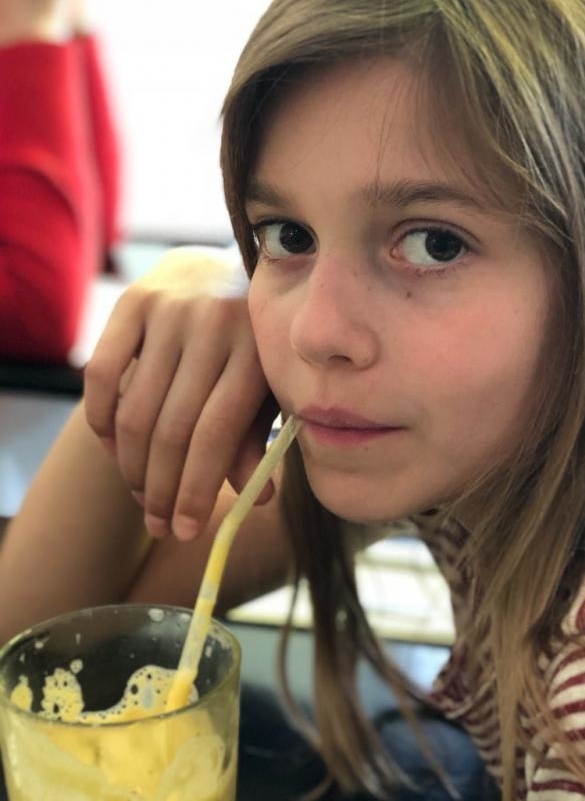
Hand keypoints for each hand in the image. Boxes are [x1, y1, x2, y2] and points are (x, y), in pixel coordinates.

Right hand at [84, 248, 272, 541]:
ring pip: (134, 410)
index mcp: (256, 349)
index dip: (197, 490)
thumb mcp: (268, 388)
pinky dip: (101, 421)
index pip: (217, 434)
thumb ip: (257, 437)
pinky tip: (112, 449)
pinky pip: (101, 375)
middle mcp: (213, 324)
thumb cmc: (254, 345)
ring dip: (132, 467)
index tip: (187, 531)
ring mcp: (170, 309)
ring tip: (143, 497)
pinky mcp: (133, 301)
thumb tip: (260, 499)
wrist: (227, 269)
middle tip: (160, 526)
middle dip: (163, 490)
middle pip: (173, 429)